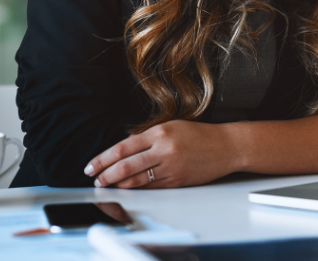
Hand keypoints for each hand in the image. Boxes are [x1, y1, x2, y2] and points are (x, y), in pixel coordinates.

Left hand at [85, 120, 239, 188]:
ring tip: (108, 186)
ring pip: (137, 181)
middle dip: (107, 175)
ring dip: (119, 185)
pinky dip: (137, 190)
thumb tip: (124, 147)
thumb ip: (147, 136)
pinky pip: (152, 188)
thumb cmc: (198, 135)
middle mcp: (164, 149)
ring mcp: (171, 167)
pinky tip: (128, 190)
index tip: (92, 165)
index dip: (104, 158)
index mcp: (160, 132)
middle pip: (126, 166)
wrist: (226, 146)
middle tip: (96, 180)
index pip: (123, 147)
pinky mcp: (178, 181)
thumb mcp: (171, 126)